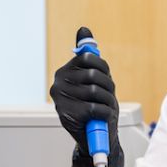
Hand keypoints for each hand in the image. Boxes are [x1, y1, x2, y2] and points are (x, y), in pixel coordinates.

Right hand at [50, 26, 124, 166]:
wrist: (95, 138)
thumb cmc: (97, 106)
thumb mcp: (96, 78)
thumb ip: (88, 55)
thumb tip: (83, 29)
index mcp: (64, 73)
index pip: (88, 58)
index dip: (103, 68)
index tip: (104, 78)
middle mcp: (58, 84)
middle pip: (93, 75)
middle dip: (108, 87)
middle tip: (106, 97)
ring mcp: (61, 100)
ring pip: (96, 91)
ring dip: (108, 101)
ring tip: (104, 108)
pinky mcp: (67, 115)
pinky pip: (95, 107)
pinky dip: (104, 113)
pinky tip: (101, 117)